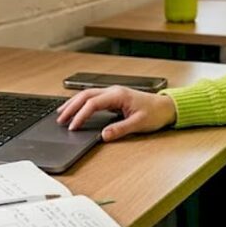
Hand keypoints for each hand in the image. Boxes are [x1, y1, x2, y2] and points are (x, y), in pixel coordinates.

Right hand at [56, 86, 175, 140]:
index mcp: (118, 95)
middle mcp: (113, 91)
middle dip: (71, 107)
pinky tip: (75, 109)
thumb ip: (120, 129)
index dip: (80, 115)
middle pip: (85, 95)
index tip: (72, 126)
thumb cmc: (155, 113)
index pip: (93, 103)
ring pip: (87, 94)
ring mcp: (112, 93)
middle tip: (60, 119)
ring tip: (61, 113)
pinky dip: (81, 103)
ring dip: (73, 103)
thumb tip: (104, 135)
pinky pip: (93, 98)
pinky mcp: (113, 97)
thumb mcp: (138, 124)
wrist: (166, 107)